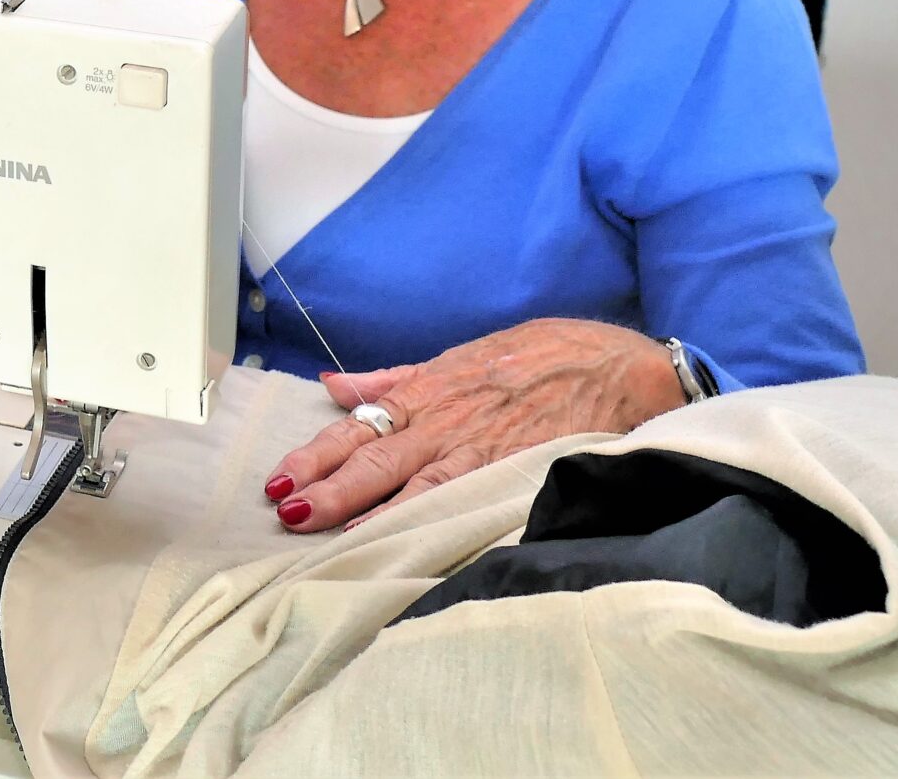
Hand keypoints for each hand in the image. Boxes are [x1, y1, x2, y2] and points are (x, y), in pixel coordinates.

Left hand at [263, 319, 684, 533]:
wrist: (618, 367)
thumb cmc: (541, 356)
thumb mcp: (461, 354)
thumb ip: (394, 378)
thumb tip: (335, 385)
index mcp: (429, 391)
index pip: (358, 427)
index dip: (317, 454)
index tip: (280, 478)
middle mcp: (448, 421)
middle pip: (376, 460)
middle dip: (327, 488)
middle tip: (286, 512)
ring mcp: (481, 451)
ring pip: (412, 487)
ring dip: (366, 510)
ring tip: (324, 532)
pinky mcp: (513, 474)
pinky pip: (463, 503)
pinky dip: (430, 522)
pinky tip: (403, 543)